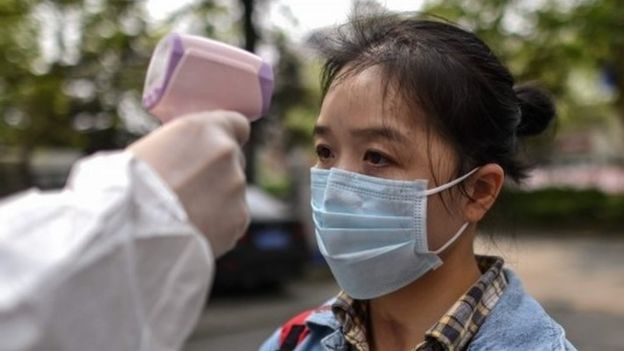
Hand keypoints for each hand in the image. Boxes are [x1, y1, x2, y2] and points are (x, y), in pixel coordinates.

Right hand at [129, 110, 250, 256]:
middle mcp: (226, 153)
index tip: (216, 151)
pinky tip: (192, 231)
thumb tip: (187, 155)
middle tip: (189, 189)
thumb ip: (180, 147)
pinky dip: (218, 226)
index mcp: (203, 129)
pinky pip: (232, 220)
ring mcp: (236, 187)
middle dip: (217, 173)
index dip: (227, 138)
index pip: (237, 124)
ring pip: (232, 192)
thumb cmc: (125, 188)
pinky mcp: (239, 219)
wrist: (129, 232)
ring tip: (183, 215)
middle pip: (234, 160)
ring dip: (216, 201)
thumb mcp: (149, 148)